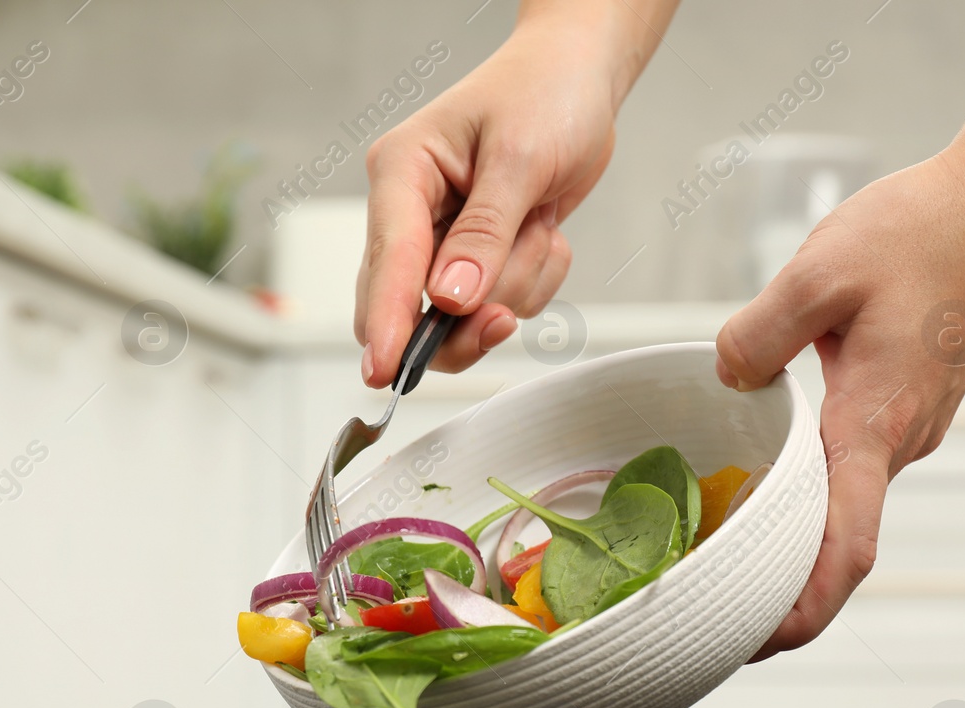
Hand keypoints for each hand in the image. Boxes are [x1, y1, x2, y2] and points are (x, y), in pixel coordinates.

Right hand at [355, 6, 639, 386]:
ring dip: (513, 286)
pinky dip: (533, 281)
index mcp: (402, 172)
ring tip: (538, 225)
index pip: (387, 261)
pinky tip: (542, 232)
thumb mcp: (521, 158)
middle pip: (406, 308)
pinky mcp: (473, 259)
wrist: (579, 79)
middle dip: (463, 319)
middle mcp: (409, 211)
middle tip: (503, 316)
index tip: (385, 371)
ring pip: (460, 315)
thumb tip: (449, 299)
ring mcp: (440, 240)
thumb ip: (484, 234)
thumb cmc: (545, 94)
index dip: (387, 322)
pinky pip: (499, 304)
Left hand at [716, 153, 964, 658]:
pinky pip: (851, 466)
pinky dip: (808, 491)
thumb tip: (726, 377)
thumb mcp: (818, 273)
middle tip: (708, 605)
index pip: (847, 541)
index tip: (765, 642)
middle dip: (782, 585)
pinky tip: (758, 480)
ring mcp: (907, 427)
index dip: (807, 603)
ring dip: (792, 535)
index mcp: (876, 422)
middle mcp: (898, 439)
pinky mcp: (904, 406)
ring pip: (844, 502)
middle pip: (839, 539)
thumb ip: (758, 336)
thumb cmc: (918, 232)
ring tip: (718, 550)